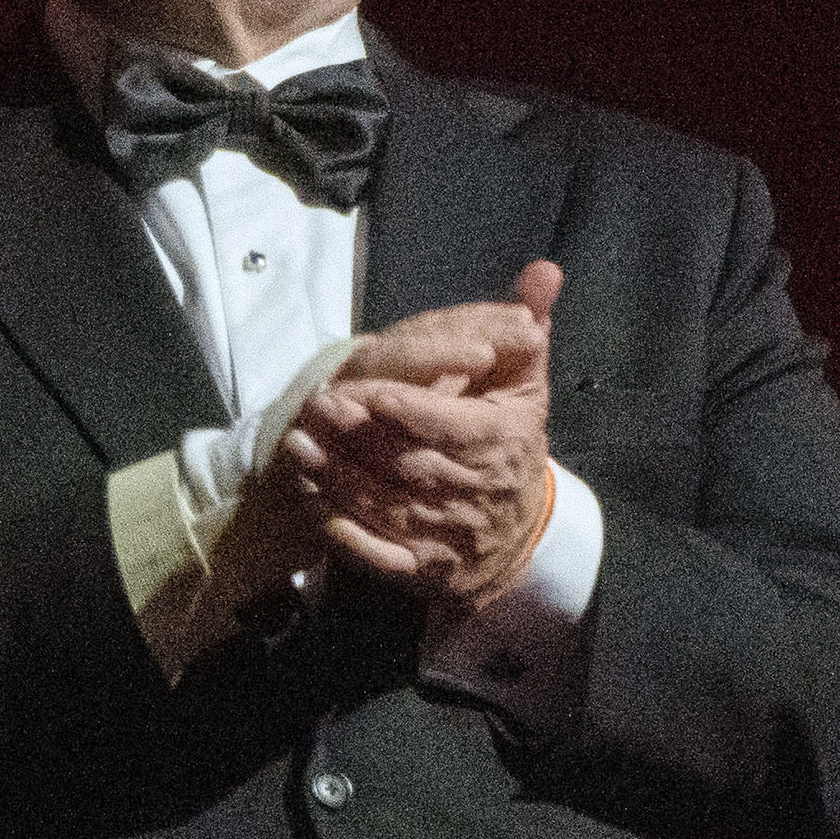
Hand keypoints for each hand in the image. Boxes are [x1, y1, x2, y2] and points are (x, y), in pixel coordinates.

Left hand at [289, 257, 559, 613]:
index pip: (451, 426)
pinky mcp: (421, 567)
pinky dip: (342, 531)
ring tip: (296, 444)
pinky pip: (378, 553)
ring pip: (386, 505)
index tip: (368, 389)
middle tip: (313, 406)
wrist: (521, 534)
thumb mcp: (525, 384)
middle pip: (409, 463)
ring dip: (338, 477)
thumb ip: (524, 328)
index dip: (408, 409)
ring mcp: (446, 534)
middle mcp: (475, 491)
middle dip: (358, 437)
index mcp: (502, 442)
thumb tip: (543, 271)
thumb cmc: (512, 445)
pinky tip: (309, 501)